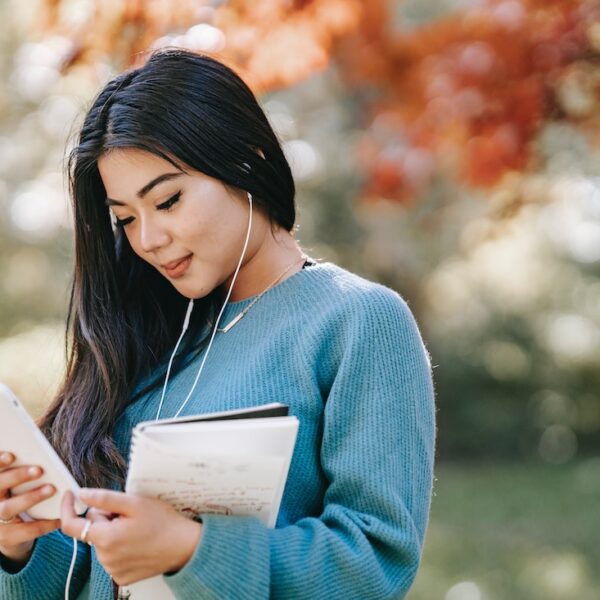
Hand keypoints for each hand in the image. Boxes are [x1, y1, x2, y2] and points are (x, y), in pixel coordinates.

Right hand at [0, 452, 60, 565]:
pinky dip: (42, 524)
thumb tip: (40, 453)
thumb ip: (22, 472)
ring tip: (51, 488)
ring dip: (30, 497)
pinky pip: (24, 532)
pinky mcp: (5, 538)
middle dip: (17, 476)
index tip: (12, 455)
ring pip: (7, 508)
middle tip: (39, 469)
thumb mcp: (16, 485)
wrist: (10, 533)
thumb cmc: (17, 498)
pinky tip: (59, 517)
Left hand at [61, 488, 202, 585]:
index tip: (70, 494)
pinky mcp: (122, 577)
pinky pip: (112, 557)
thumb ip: (104, 498)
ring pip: (102, 542)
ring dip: (113, 532)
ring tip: (136, 528)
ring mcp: (113, 570)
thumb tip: (82, 494)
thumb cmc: (163, 522)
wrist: (184, 546)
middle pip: (92, 530)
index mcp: (106, 538)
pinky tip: (137, 541)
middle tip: (128, 513)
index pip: (71, 525)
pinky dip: (120, 546)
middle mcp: (105, 558)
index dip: (67, 507)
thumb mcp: (135, 502)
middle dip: (105, 517)